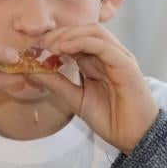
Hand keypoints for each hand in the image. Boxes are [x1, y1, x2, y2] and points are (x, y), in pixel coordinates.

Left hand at [29, 23, 158, 153]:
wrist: (134, 138)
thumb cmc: (110, 118)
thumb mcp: (76, 99)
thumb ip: (56, 84)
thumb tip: (32, 71)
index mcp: (98, 61)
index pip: (76, 38)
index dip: (54, 39)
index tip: (34, 49)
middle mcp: (109, 55)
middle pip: (83, 30)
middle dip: (59, 34)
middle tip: (39, 45)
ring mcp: (119, 57)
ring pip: (94, 32)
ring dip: (69, 35)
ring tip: (51, 46)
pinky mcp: (126, 64)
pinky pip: (103, 45)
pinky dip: (82, 42)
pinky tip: (64, 49)